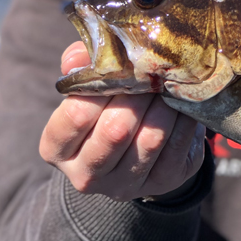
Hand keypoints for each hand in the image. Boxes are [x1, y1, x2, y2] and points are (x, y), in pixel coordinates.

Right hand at [38, 41, 205, 201]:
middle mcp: (86, 175)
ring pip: (151, 138)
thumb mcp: (87, 87)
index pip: (75, 115)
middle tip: (151, 71)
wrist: (139, 145)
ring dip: (164, 104)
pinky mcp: (161, 183)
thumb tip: (81, 55)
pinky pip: (177, 145)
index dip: (100, 86)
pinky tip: (183, 102)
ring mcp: (124, 185)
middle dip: (138, 94)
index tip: (120, 66)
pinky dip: (184, 119)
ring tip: (169, 83)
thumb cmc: (106, 107)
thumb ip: (81, 65)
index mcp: (56, 148)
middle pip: (115, 130)